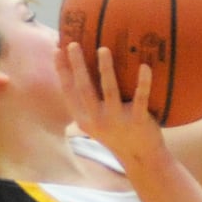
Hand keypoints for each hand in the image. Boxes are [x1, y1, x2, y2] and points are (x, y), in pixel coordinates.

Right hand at [56, 44, 161, 159]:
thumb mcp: (96, 123)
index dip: (62, 72)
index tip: (57, 51)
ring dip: (106, 69)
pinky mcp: (137, 121)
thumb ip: (89, 103)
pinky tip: (145, 66)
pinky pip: (141, 98)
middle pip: (84, 88)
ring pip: (109, 91)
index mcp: (84, 119)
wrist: (141, 158)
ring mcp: (117, 121)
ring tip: (103, 49)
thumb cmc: (118, 134)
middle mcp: (97, 120)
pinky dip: (143, 82)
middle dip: (78, 65)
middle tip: (74, 44)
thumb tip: (84, 72)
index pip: (68, 92)